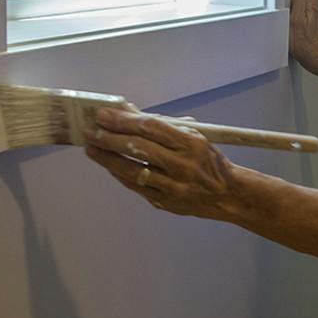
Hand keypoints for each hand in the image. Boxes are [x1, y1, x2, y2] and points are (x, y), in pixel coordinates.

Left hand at [82, 107, 240, 219]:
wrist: (227, 194)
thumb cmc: (208, 161)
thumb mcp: (195, 137)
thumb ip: (165, 127)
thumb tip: (130, 114)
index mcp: (192, 144)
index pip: (151, 127)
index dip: (123, 120)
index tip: (103, 114)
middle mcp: (183, 166)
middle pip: (138, 148)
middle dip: (109, 138)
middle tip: (90, 131)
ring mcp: (174, 187)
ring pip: (133, 171)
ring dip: (107, 158)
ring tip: (91, 148)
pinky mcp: (166, 203)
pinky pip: (136, 187)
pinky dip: (119, 174)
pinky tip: (108, 165)